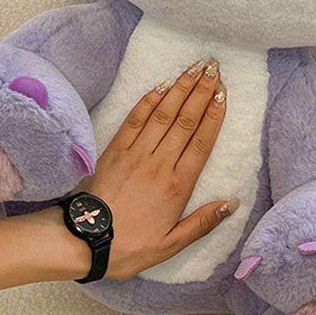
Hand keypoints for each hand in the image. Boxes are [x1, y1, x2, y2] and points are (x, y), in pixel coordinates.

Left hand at [78, 58, 234, 279]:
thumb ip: (202, 223)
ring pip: (163, 114)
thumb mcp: (171, 245)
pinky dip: (149, 100)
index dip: (214, 116)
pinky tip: (162, 85)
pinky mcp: (114, 150)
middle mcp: (158, 164)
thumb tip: (231, 204)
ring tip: (195, 68)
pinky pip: (135, 119)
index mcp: (177, 186)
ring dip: (180, 88)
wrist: (84, 241)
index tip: (223, 94)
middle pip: (185, 121)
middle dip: (201, 92)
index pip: (201, 143)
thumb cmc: (129, 246)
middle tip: (215, 69)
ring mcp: (135, 154)